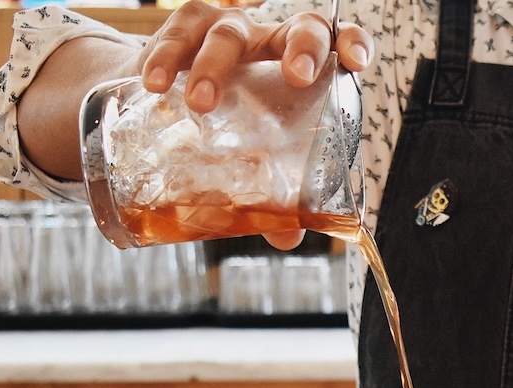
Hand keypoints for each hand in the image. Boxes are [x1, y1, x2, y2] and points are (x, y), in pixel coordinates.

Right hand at [135, 2, 372, 248]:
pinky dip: (165, 57)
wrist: (163, 95)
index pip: (336, 42)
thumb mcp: (256, 154)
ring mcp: (230, 29)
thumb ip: (277, 194)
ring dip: (215, 66)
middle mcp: (272, 41)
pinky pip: (177, 32)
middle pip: (297, 26)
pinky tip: (156, 84)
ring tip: (201, 106)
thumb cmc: (228, 123)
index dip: (350, 43)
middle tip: (298, 77)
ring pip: (230, 32)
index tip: (356, 61)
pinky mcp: (183, 28)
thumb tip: (287, 236)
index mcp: (302, 66)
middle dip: (302, 47)